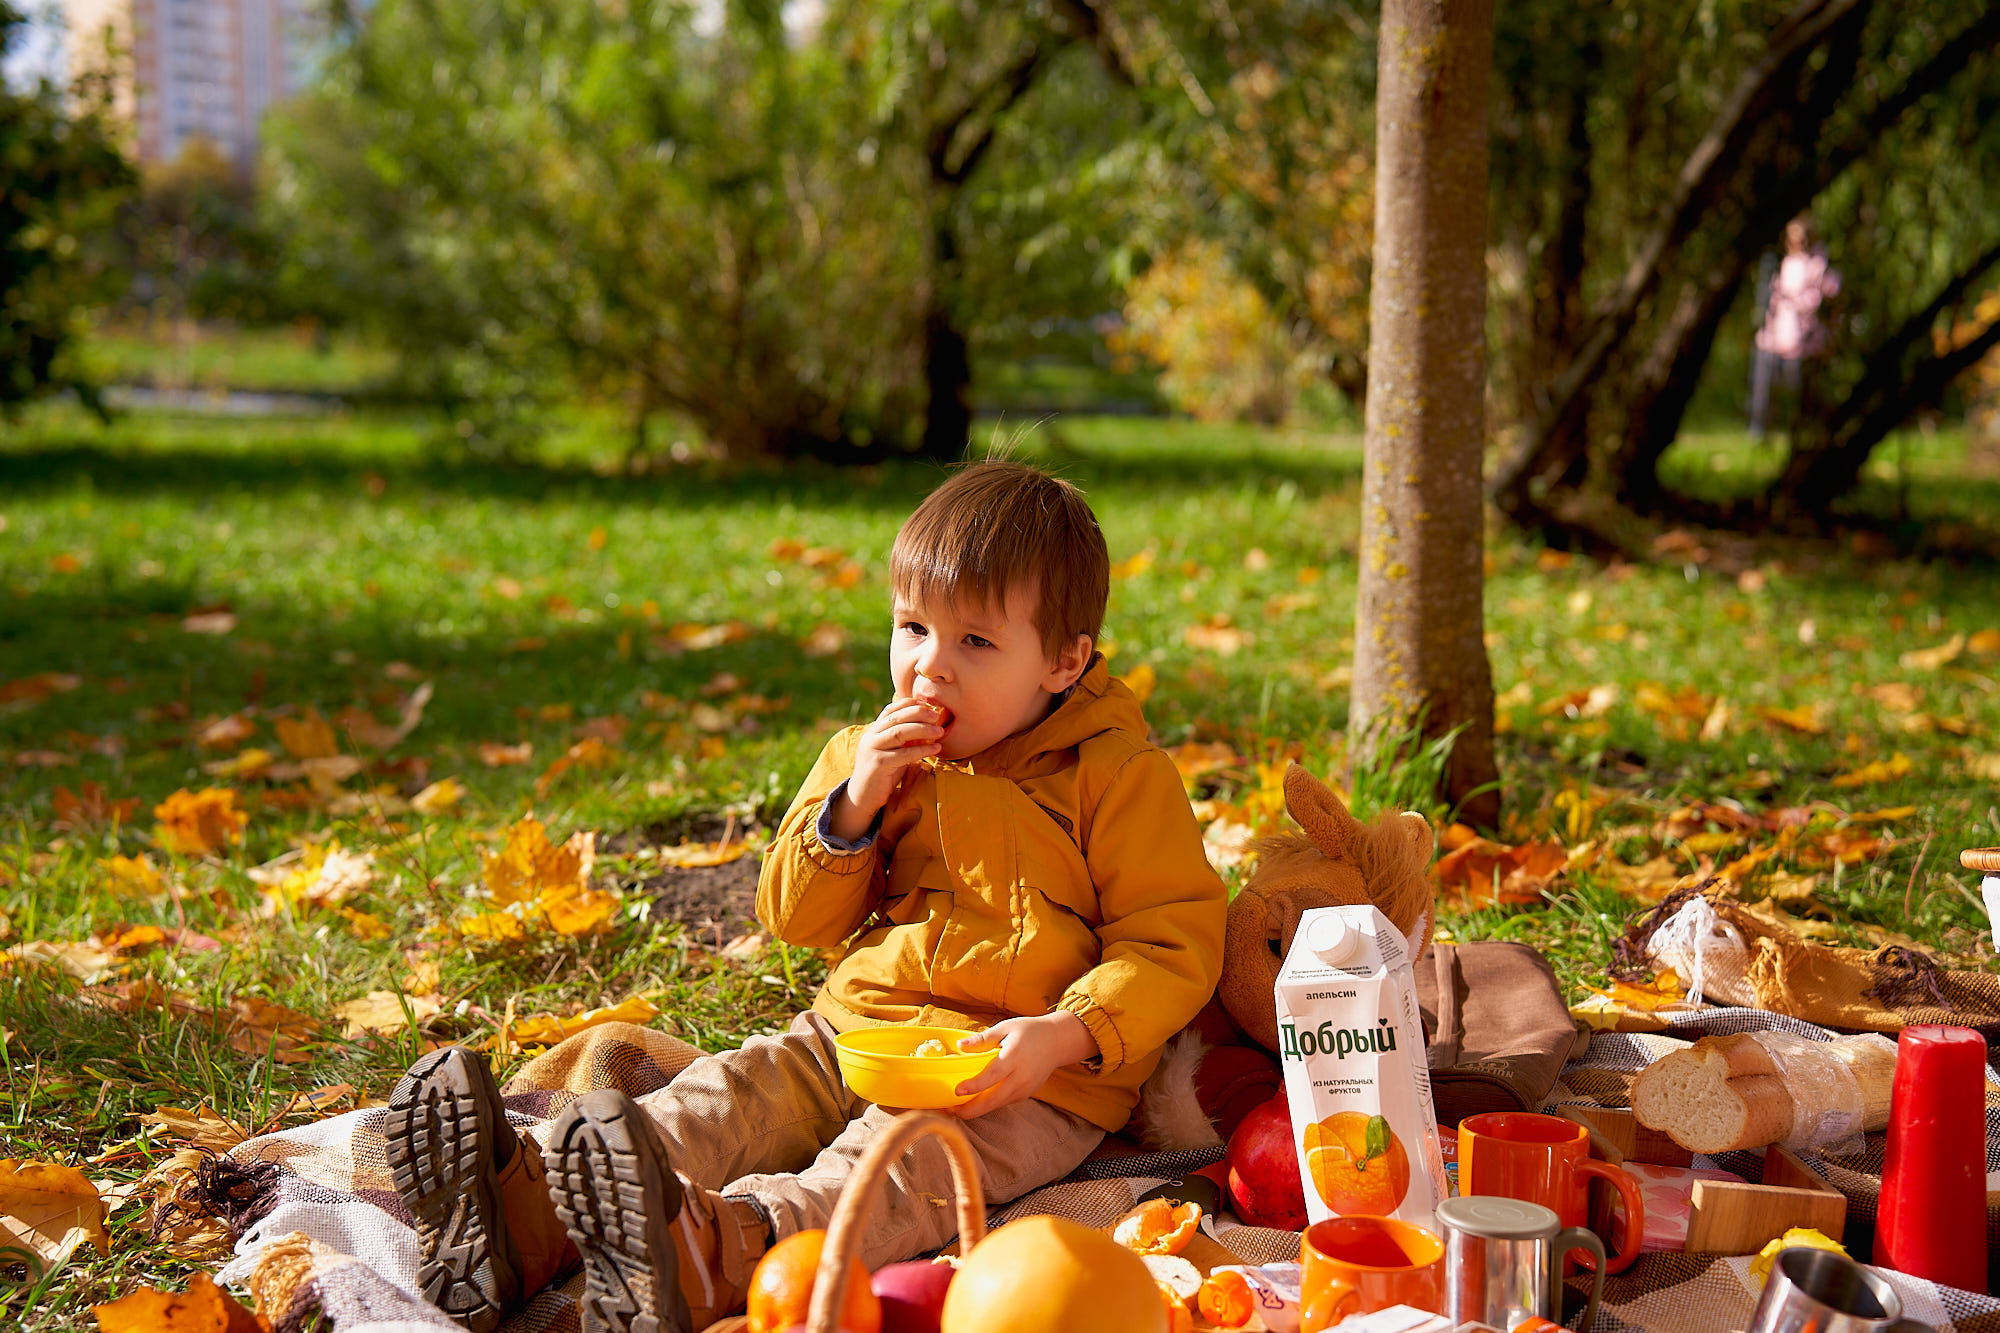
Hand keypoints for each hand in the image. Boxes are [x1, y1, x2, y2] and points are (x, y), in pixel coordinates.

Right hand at [829, 697, 947, 841]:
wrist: (862, 797)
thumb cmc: (883, 773)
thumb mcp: (892, 751)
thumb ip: (903, 739)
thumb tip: (927, 726)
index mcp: (873, 731)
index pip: (890, 710)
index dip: (908, 704)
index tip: (926, 703)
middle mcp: (870, 737)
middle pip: (896, 718)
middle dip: (918, 713)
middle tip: (936, 715)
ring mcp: (872, 749)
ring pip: (899, 732)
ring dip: (922, 729)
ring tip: (940, 731)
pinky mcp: (878, 764)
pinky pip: (903, 754)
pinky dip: (921, 750)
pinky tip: (935, 748)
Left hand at [946, 1011, 1097, 1119]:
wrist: (1057, 1042)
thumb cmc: (1029, 1031)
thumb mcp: (1006, 1027)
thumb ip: (983, 1039)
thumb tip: (960, 1046)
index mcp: (1014, 1056)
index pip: (992, 1075)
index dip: (974, 1085)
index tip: (957, 1091)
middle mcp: (1021, 1077)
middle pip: (993, 1100)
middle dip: (969, 1109)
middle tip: (947, 1110)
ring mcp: (1024, 1088)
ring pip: (996, 1105)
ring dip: (975, 1110)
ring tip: (954, 1109)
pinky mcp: (1025, 1095)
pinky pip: (1002, 1102)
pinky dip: (987, 1105)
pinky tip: (972, 1103)